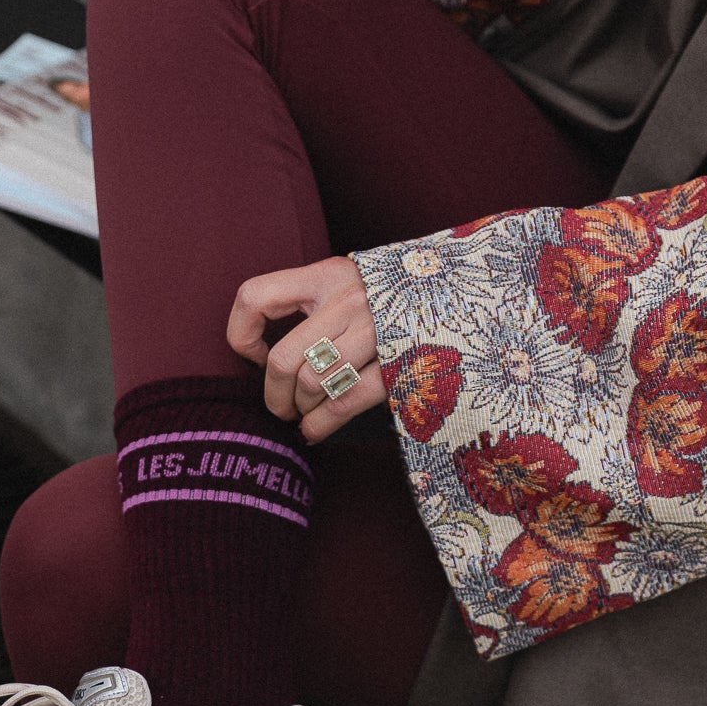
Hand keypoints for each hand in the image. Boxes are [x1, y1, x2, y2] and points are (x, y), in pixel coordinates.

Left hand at [228, 256, 383, 443]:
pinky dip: (320, 424)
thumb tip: (262, 356)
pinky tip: (313, 430)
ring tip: (304, 414)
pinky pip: (344, 403)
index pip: (256, 297)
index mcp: (327, 275)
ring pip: (312, 385)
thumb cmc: (394, 298)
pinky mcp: (400, 363)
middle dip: (274, 395)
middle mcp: (348, 298)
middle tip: (281, 405)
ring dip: (300, 410)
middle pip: (283, 360)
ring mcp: (376, 331)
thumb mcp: (348, 283)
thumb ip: (311, 304)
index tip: (256, 354)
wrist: (464, 297)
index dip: (242, 335)